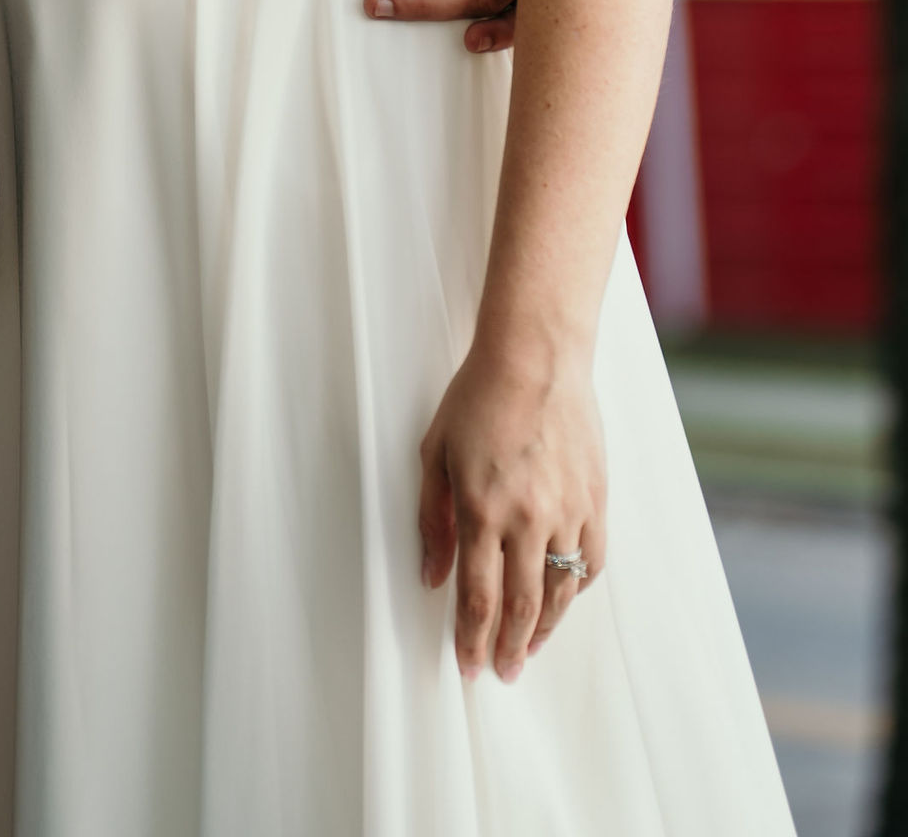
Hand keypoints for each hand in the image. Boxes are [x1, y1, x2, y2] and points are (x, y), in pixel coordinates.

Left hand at [420, 339, 605, 679]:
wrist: (538, 355)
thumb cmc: (478, 396)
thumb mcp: (434, 452)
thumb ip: (431, 519)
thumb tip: (432, 577)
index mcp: (481, 507)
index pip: (478, 596)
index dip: (471, 639)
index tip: (467, 666)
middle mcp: (527, 518)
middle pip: (521, 607)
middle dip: (508, 649)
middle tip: (501, 673)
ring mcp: (567, 511)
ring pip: (559, 592)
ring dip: (544, 630)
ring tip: (530, 651)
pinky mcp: (596, 500)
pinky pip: (590, 562)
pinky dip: (575, 590)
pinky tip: (562, 602)